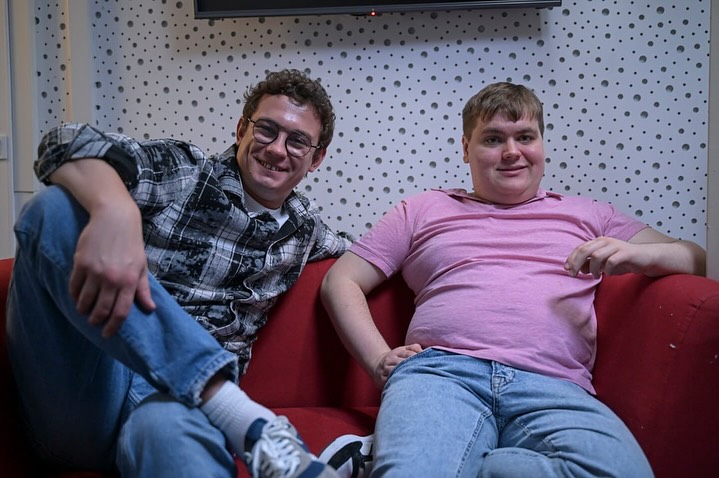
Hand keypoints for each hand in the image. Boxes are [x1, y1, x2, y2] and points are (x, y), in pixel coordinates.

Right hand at [69, 201, 154, 337]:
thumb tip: (150, 309)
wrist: (115, 219)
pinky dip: (74, 296)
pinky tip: (77, 297)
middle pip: (101, 310)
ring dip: (83, 310)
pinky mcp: (80, 264)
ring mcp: (95, 272)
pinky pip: (74, 287)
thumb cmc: (131, 244)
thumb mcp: (141, 266)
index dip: (113, 327)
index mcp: (129, 281)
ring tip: (85, 311)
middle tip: (94, 323)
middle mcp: (112, 279)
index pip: (120, 312)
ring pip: (84, 301)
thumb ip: (143, 289)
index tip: (107, 333)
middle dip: (96, 321)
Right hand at [373, 343, 422, 387]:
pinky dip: (398, 382)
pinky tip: (406, 384)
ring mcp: (385, 369)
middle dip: (413, 366)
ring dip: (406, 375)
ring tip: (417, 379)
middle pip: (402, 362)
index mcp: (397, 352)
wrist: (377, 366)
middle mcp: (390, 360)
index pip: (408, 353)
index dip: (417, 357)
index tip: (427, 362)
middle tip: (424, 372)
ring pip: (395, 371)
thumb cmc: (395, 359)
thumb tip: (423, 350)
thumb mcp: (403, 350)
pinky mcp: (382, 379)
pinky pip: (390, 380)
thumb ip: (414, 348)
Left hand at [564, 236, 650, 278]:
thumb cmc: (623, 261)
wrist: (646, 258)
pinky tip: (608, 274)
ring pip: (596, 256)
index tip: (567, 269)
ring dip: (593, 268)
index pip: (580, 248)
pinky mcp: (626, 253)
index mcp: (598, 242)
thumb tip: (578, 269)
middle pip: (585, 250)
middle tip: (574, 275)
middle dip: (576, 263)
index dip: (571, 259)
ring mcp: (616, 246)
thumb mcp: (604, 264)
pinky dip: (607, 269)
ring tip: (596, 276)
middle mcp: (606, 241)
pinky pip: (611, 261)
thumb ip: (591, 264)